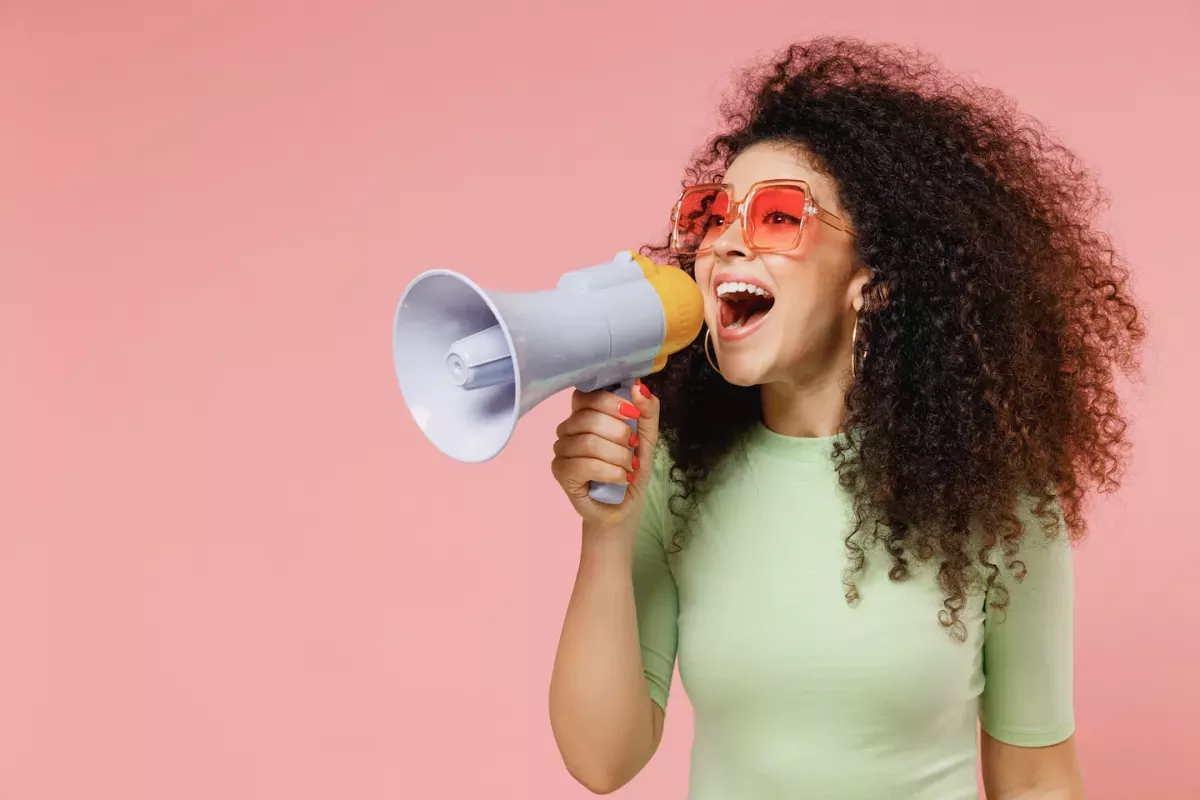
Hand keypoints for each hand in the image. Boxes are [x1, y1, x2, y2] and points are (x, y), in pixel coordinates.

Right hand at [550, 380, 659, 529]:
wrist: (624, 507)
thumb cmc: (630, 469)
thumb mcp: (647, 437)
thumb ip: (646, 411)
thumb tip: (638, 386)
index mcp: (585, 414)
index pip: (587, 395)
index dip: (611, 401)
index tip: (633, 414)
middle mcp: (568, 428)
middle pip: (588, 418)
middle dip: (620, 433)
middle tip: (634, 448)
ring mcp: (561, 450)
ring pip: (588, 442)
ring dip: (618, 456)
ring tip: (630, 467)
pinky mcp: (561, 472)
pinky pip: (583, 465)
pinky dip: (610, 471)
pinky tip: (622, 478)